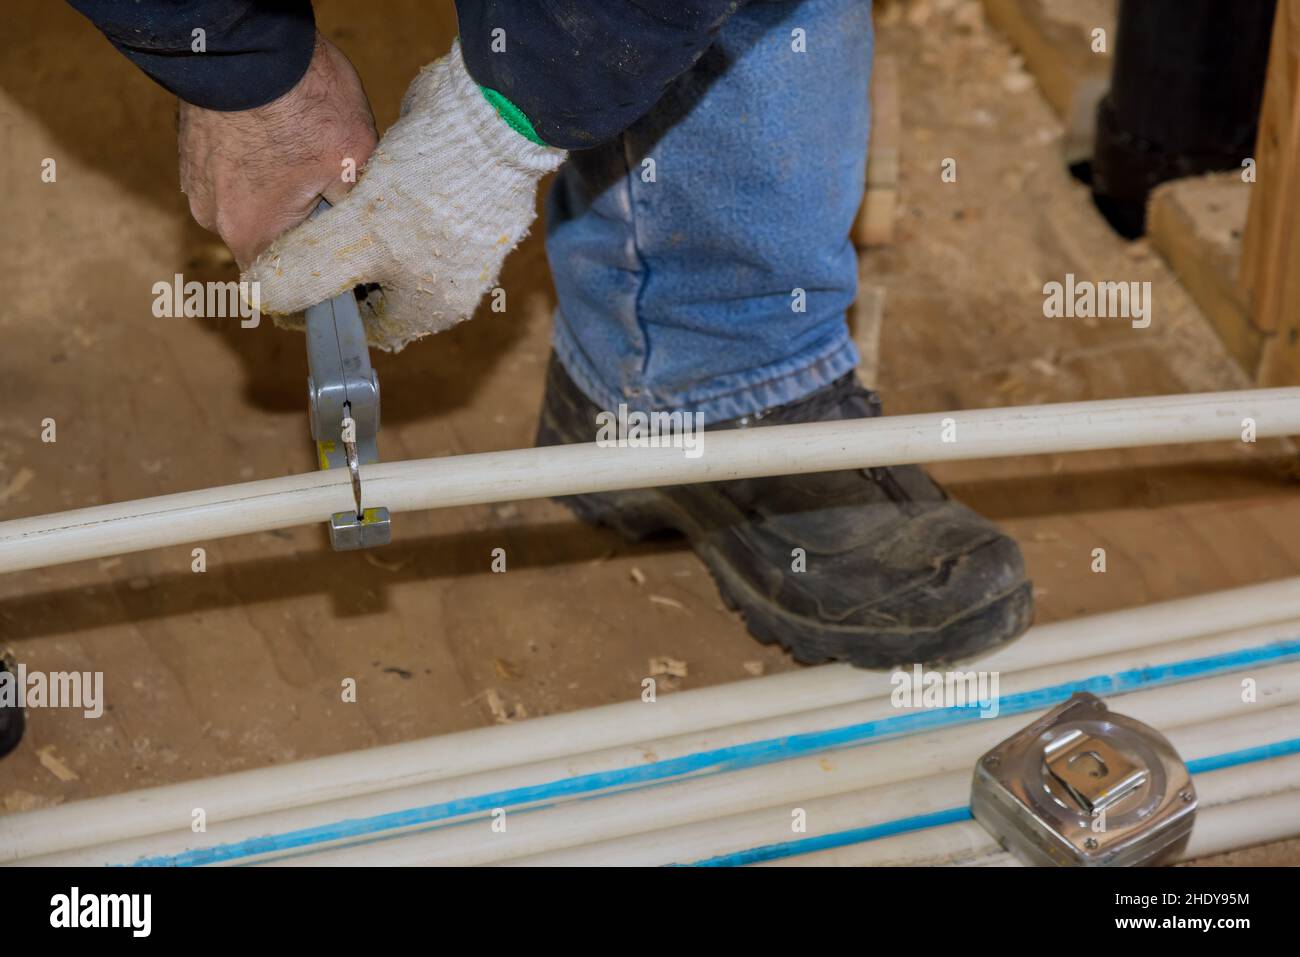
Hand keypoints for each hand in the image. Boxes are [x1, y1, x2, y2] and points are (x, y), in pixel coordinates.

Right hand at [179, 32, 377, 268]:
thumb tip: (365, 238)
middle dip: (302, 229)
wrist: (246, 39)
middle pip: (268, 243)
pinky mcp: (192, 149)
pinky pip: (231, 174)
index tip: (339, 271)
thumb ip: (357, 213)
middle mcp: (214, 216)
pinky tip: (281, 140)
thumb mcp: (354, 161)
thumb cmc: (303, 100)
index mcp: (252, 233)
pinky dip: (256, 167)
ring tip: (307, 160)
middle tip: (333, 198)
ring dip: (278, 194)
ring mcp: (198, 181)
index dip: (314, 283)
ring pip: (249, 206)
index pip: (283, 286)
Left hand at [245, 40, 566, 352]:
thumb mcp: (352, 240)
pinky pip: (412, 217)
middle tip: (303, 229)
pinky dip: (385, 203)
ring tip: (330, 198)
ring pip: (391, 249)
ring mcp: (461, 246)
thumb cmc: (427, 192)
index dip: (318, 305)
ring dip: (358, 230)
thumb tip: (261, 297)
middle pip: (376, 287)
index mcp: (430, 310)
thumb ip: (304, 272)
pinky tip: (367, 177)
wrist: (491, 122)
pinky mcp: (463, 207)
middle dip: (338, 263)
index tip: (283, 274)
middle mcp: (450, 286)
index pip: (363, 327)